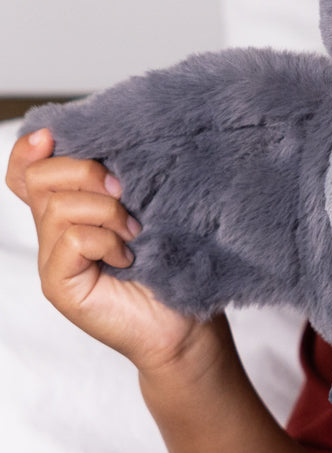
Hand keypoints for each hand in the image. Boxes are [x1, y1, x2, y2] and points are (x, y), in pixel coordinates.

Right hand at [6, 129, 213, 375]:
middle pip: (40, 177)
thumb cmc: (171, 261)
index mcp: (70, 207)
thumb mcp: (145, 207)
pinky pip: (72, 240)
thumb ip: (118, 179)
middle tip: (125, 193)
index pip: (26, 171)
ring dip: (108, 212)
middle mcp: (53, 230)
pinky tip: (127, 256)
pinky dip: (106, 241)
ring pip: (59, 207)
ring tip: (135, 232)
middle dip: (86, 172)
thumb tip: (114, 138)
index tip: (52, 134)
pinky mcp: (59, 285)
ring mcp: (52, 259)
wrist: (185, 318)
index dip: (29, 149)